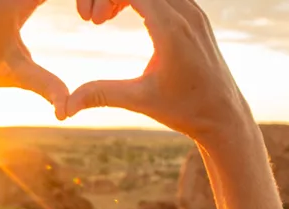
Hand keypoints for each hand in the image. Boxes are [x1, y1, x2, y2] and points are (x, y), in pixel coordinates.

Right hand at [58, 0, 255, 144]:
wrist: (224, 116)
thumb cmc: (185, 110)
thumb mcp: (140, 101)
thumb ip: (101, 95)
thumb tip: (64, 107)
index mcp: (171, 28)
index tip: (92, 21)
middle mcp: (186, 13)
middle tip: (94, 19)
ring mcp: (193, 11)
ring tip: (104, 17)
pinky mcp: (196, 16)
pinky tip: (121, 14)